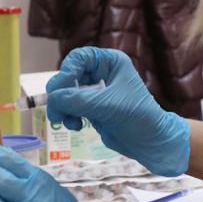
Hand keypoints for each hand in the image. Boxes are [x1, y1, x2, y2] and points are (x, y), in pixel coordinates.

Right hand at [46, 47, 189, 175]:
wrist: (151, 143)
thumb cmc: (137, 117)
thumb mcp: (106, 106)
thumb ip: (77, 100)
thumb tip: (51, 99)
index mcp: (110, 62)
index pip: (79, 58)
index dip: (66, 72)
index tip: (59, 90)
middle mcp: (102, 73)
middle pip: (69, 76)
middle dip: (61, 94)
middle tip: (56, 110)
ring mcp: (96, 91)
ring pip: (67, 93)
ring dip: (63, 108)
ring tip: (66, 122)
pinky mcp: (92, 108)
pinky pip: (71, 107)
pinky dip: (69, 116)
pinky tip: (76, 126)